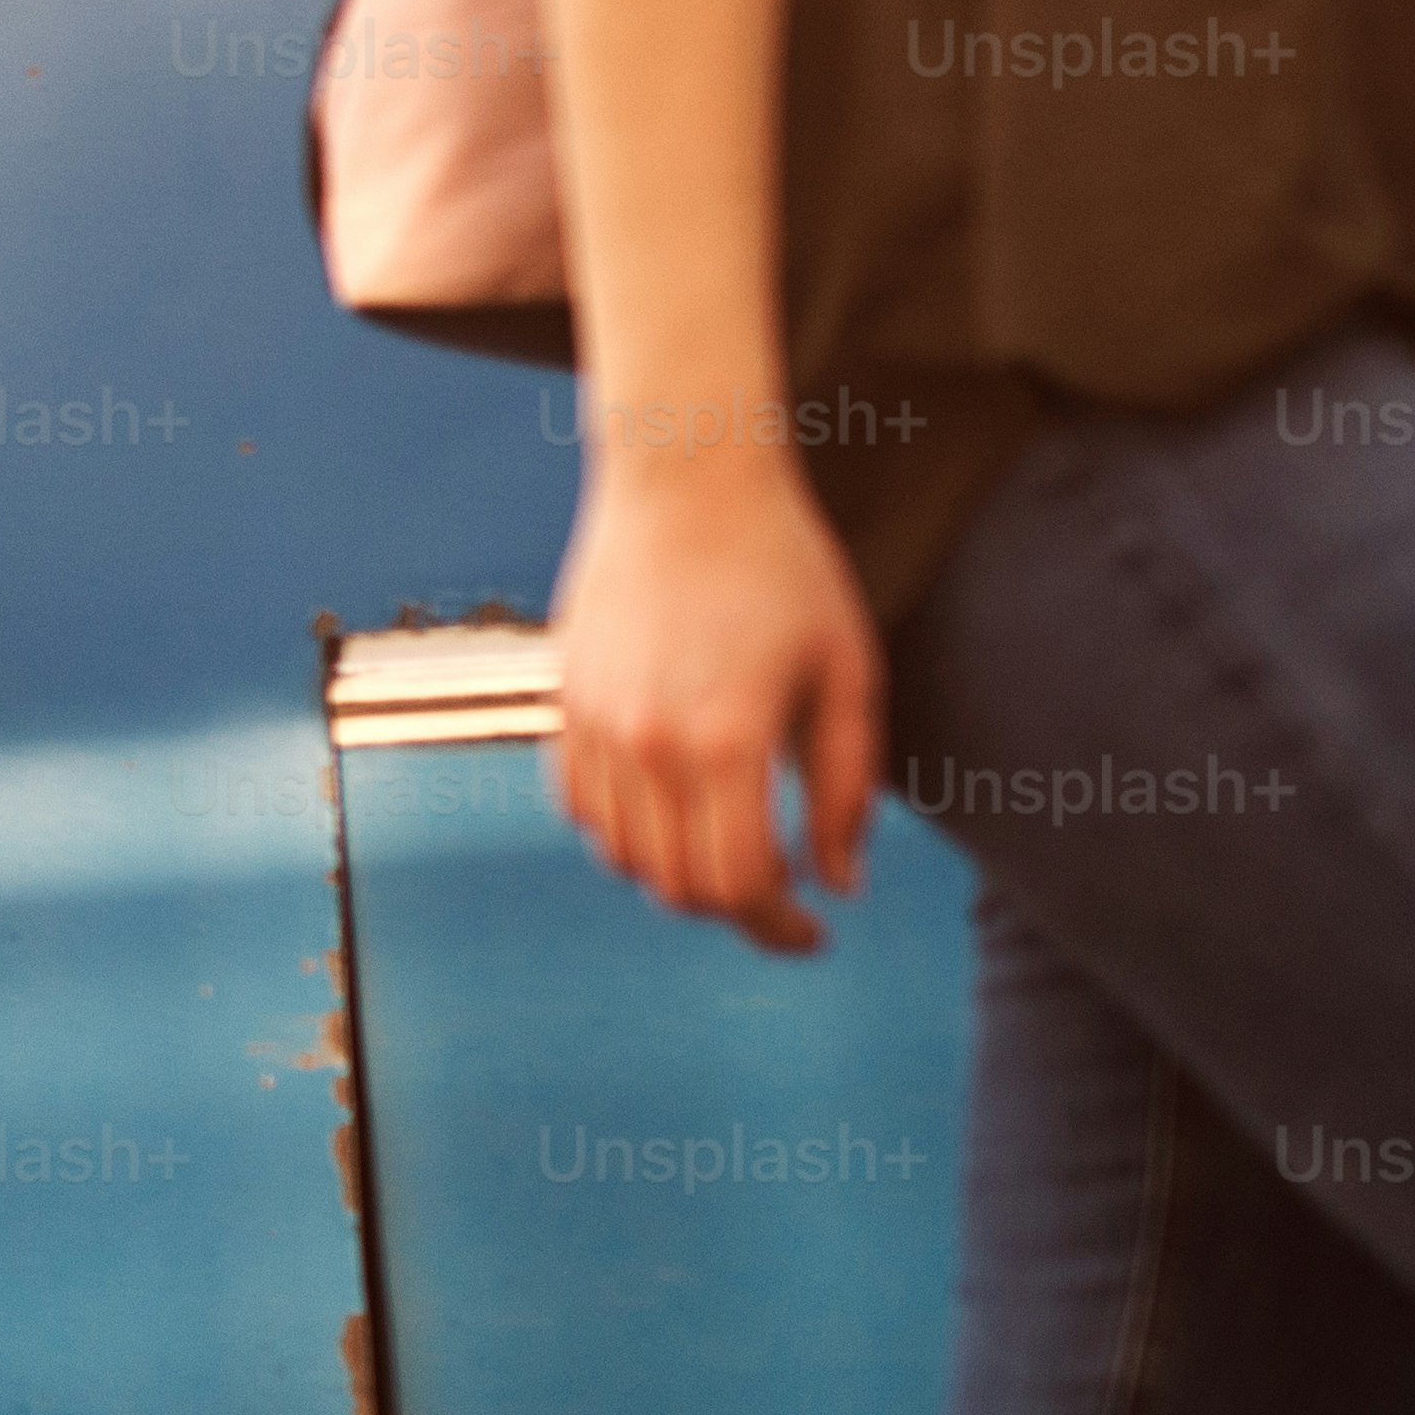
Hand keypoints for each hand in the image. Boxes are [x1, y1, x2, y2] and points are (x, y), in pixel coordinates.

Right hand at [546, 446, 877, 956]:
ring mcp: (596, 725)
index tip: (812, 933)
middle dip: (735, 910)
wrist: (684, 482)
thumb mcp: (848, 674)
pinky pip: (583, 807)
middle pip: (677, 884)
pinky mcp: (567, 704)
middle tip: (782, 896)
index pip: (739, 884)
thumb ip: (847, 787)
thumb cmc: (785, 568)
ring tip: (728, 849)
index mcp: (728, 739)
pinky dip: (624, 833)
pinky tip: (672, 810)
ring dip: (677, 874)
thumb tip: (838, 882)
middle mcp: (648, 744)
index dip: (778, 927)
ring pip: (623, 856)